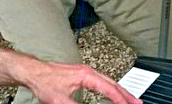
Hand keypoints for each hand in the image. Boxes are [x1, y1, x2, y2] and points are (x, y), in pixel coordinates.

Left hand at [24, 60, 141, 103]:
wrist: (33, 71)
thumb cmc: (44, 82)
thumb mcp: (61, 101)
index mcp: (86, 75)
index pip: (109, 89)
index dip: (121, 100)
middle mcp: (88, 71)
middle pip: (113, 83)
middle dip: (127, 94)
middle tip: (138, 103)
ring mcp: (85, 71)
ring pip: (108, 81)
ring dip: (120, 91)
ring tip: (130, 100)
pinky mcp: (81, 74)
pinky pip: (102, 81)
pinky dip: (110, 88)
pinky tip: (112, 93)